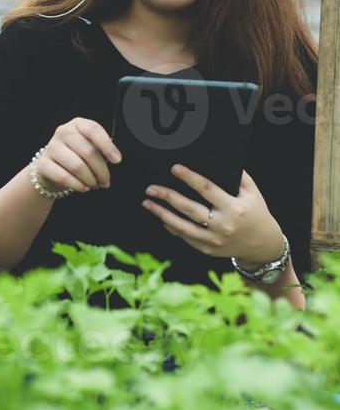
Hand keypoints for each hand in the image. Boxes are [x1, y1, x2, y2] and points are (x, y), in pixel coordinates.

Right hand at [37, 117, 121, 193]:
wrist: (50, 167)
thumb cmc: (75, 155)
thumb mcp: (88, 147)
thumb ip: (100, 150)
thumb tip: (113, 158)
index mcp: (77, 124)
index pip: (93, 130)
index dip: (107, 146)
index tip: (117, 160)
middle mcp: (63, 132)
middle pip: (88, 152)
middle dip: (101, 171)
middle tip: (106, 181)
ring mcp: (51, 148)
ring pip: (77, 166)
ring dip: (90, 180)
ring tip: (95, 185)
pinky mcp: (43, 164)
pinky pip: (64, 177)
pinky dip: (78, 185)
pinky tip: (84, 188)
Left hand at [142, 164, 283, 263]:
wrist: (262, 245)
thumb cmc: (256, 212)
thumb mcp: (253, 193)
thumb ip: (239, 176)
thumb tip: (219, 160)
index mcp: (234, 208)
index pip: (207, 190)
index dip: (190, 178)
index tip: (174, 168)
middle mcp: (222, 225)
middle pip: (189, 209)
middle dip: (168, 197)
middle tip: (151, 188)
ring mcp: (214, 240)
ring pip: (182, 226)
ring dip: (162, 214)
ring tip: (147, 203)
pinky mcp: (208, 249)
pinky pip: (185, 237)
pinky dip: (172, 228)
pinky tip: (161, 218)